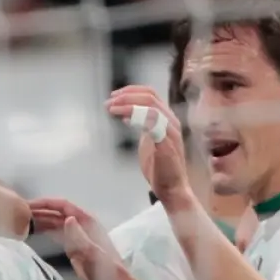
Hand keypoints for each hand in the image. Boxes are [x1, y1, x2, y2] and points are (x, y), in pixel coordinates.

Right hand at [29, 197, 126, 279]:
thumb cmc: (106, 269)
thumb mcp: (93, 253)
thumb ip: (80, 237)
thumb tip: (67, 219)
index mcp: (87, 222)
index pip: (64, 206)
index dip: (46, 203)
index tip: (29, 205)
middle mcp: (81, 225)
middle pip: (57, 212)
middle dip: (40, 210)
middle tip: (19, 212)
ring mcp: (77, 235)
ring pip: (55, 222)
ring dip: (41, 219)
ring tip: (21, 220)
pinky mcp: (73, 246)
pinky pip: (56, 233)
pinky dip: (45, 230)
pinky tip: (33, 231)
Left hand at [106, 86, 190, 203]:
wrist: (171, 188)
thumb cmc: (160, 166)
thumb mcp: (149, 140)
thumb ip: (142, 126)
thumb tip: (127, 115)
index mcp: (167, 118)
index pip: (151, 94)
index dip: (131, 91)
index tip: (113, 95)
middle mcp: (171, 121)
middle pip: (150, 97)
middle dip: (126, 96)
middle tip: (108, 103)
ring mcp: (170, 133)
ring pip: (151, 108)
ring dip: (129, 105)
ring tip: (112, 109)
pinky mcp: (167, 145)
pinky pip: (154, 125)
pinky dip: (139, 118)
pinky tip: (125, 120)